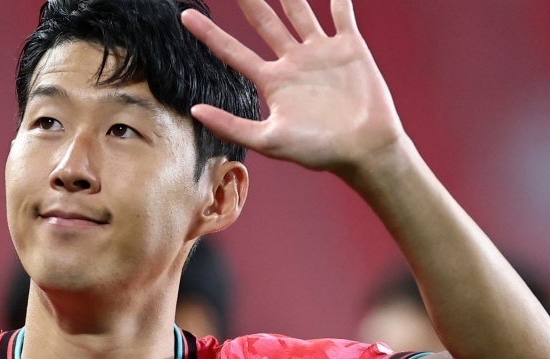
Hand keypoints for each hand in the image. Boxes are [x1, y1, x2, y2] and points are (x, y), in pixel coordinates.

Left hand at [182, 0, 405, 173]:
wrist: (364, 149)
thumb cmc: (318, 151)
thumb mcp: (267, 141)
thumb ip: (230, 126)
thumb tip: (194, 111)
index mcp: (272, 82)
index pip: (232, 51)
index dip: (209, 33)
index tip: (185, 16)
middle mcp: (293, 63)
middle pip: (265, 23)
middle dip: (250, 2)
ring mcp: (321, 53)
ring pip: (300, 13)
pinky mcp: (350, 49)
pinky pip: (342, 15)